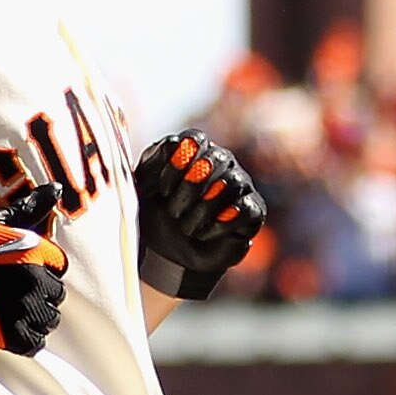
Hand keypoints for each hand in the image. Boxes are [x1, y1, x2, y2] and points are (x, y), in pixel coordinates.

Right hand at [0, 194, 70, 355]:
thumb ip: (27, 208)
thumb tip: (56, 189)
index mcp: (31, 253)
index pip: (60, 265)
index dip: (44, 268)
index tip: (26, 271)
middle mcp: (32, 282)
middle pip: (56, 294)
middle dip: (41, 293)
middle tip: (17, 292)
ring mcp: (21, 311)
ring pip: (48, 319)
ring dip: (36, 316)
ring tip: (15, 310)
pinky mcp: (7, 336)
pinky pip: (35, 343)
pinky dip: (28, 338)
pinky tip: (14, 330)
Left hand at [134, 129, 266, 298]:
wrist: (168, 255)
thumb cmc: (157, 215)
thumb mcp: (143, 186)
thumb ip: (152, 159)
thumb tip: (174, 143)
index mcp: (195, 152)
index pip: (195, 139)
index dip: (177, 163)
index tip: (162, 190)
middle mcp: (222, 163)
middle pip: (216, 158)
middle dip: (190, 187)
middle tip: (173, 212)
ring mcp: (241, 186)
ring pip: (232, 182)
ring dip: (203, 209)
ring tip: (186, 228)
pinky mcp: (253, 212)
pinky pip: (246, 208)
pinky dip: (221, 223)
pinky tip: (203, 234)